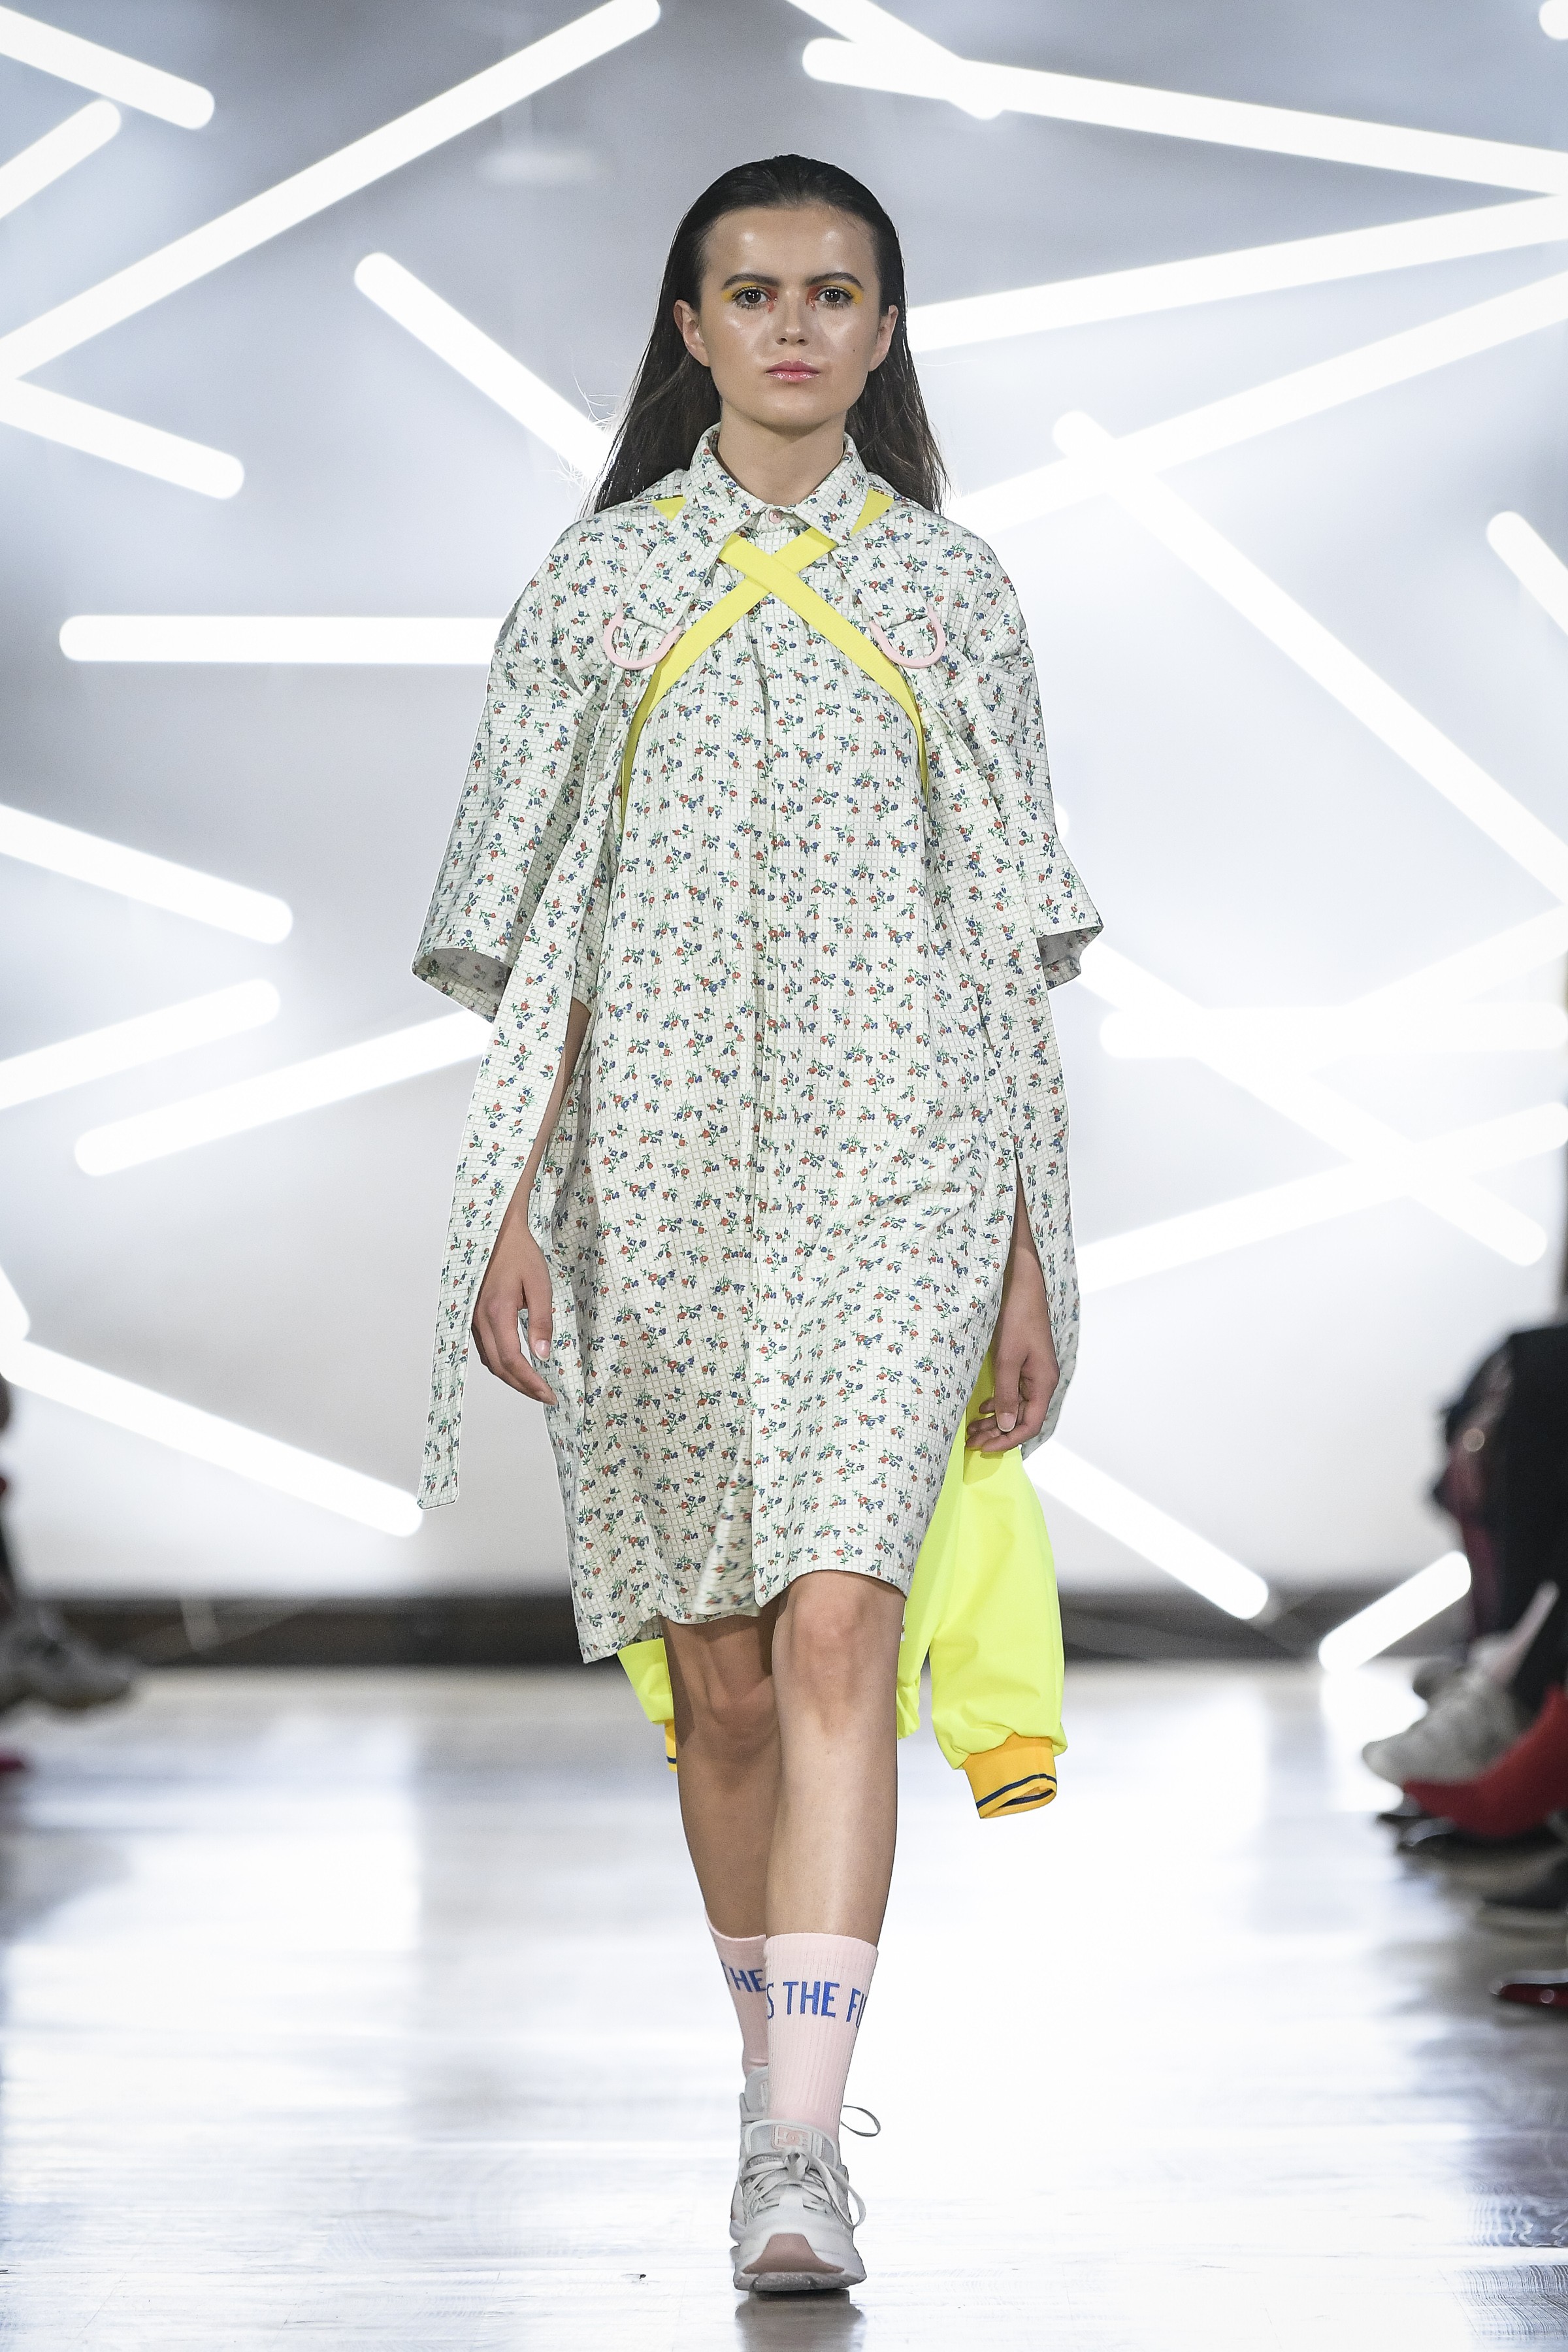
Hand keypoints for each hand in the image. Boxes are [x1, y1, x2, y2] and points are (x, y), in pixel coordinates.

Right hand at [471, 1208, 556, 1404]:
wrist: (497, 1232)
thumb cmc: (520, 1254)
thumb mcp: (539, 1284)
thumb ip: (542, 1320)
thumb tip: (543, 1354)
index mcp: (496, 1312)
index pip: (512, 1359)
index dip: (530, 1382)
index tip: (549, 1394)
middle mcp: (479, 1319)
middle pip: (498, 1366)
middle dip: (522, 1387)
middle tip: (545, 1396)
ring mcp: (473, 1319)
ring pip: (489, 1360)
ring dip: (511, 1378)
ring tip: (534, 1386)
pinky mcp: (474, 1316)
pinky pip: (485, 1349)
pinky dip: (501, 1363)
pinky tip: (517, 1366)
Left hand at [967, 1200, 1057, 1453]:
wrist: (1022, 1283)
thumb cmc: (1017, 1316)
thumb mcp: (1007, 1358)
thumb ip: (1005, 1393)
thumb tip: (1006, 1426)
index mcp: (1043, 1381)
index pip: (1030, 1424)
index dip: (1008, 1440)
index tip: (985, 1448)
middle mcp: (1042, 1380)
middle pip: (1022, 1418)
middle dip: (998, 1433)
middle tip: (971, 1443)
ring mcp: (1033, 1372)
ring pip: (1016, 1406)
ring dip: (995, 1420)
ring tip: (972, 1431)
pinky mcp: (1024, 1363)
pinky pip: (1013, 1392)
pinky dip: (997, 1403)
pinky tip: (980, 1408)